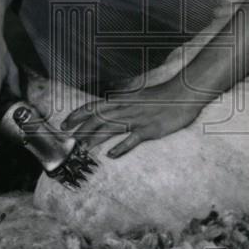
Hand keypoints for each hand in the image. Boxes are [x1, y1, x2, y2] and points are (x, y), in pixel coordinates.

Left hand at [61, 78, 212, 157]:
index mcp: (122, 99)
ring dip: (95, 138)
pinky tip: (111, 155)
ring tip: (83, 148)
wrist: (183, 94)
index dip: (77, 115)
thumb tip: (110, 108)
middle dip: (81, 129)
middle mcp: (126, 108)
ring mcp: (136, 119)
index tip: (64, 123)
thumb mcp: (138, 96)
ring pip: (110, 128)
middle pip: (98, 118)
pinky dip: (120, 147)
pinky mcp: (148, 130)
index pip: (94, 106)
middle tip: (68, 140)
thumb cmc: (162, 95)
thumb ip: (123, 102)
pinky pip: (131, 140)